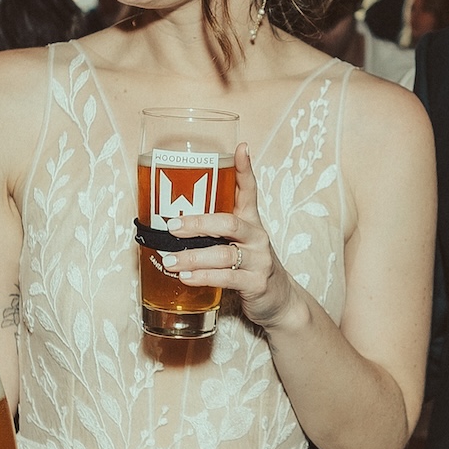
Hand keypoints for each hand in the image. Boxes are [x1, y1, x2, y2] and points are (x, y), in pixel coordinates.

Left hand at [155, 145, 306, 333]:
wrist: (279, 300)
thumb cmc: (250, 265)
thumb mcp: (238, 241)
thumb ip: (213, 228)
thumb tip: (172, 218)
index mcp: (251, 222)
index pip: (250, 190)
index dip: (245, 169)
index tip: (240, 149)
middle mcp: (257, 237)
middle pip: (229, 223)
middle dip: (198, 222)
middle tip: (172, 225)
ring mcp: (259, 261)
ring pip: (223, 254)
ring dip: (193, 257)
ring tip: (170, 260)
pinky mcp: (257, 284)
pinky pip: (226, 279)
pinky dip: (203, 277)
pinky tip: (186, 277)